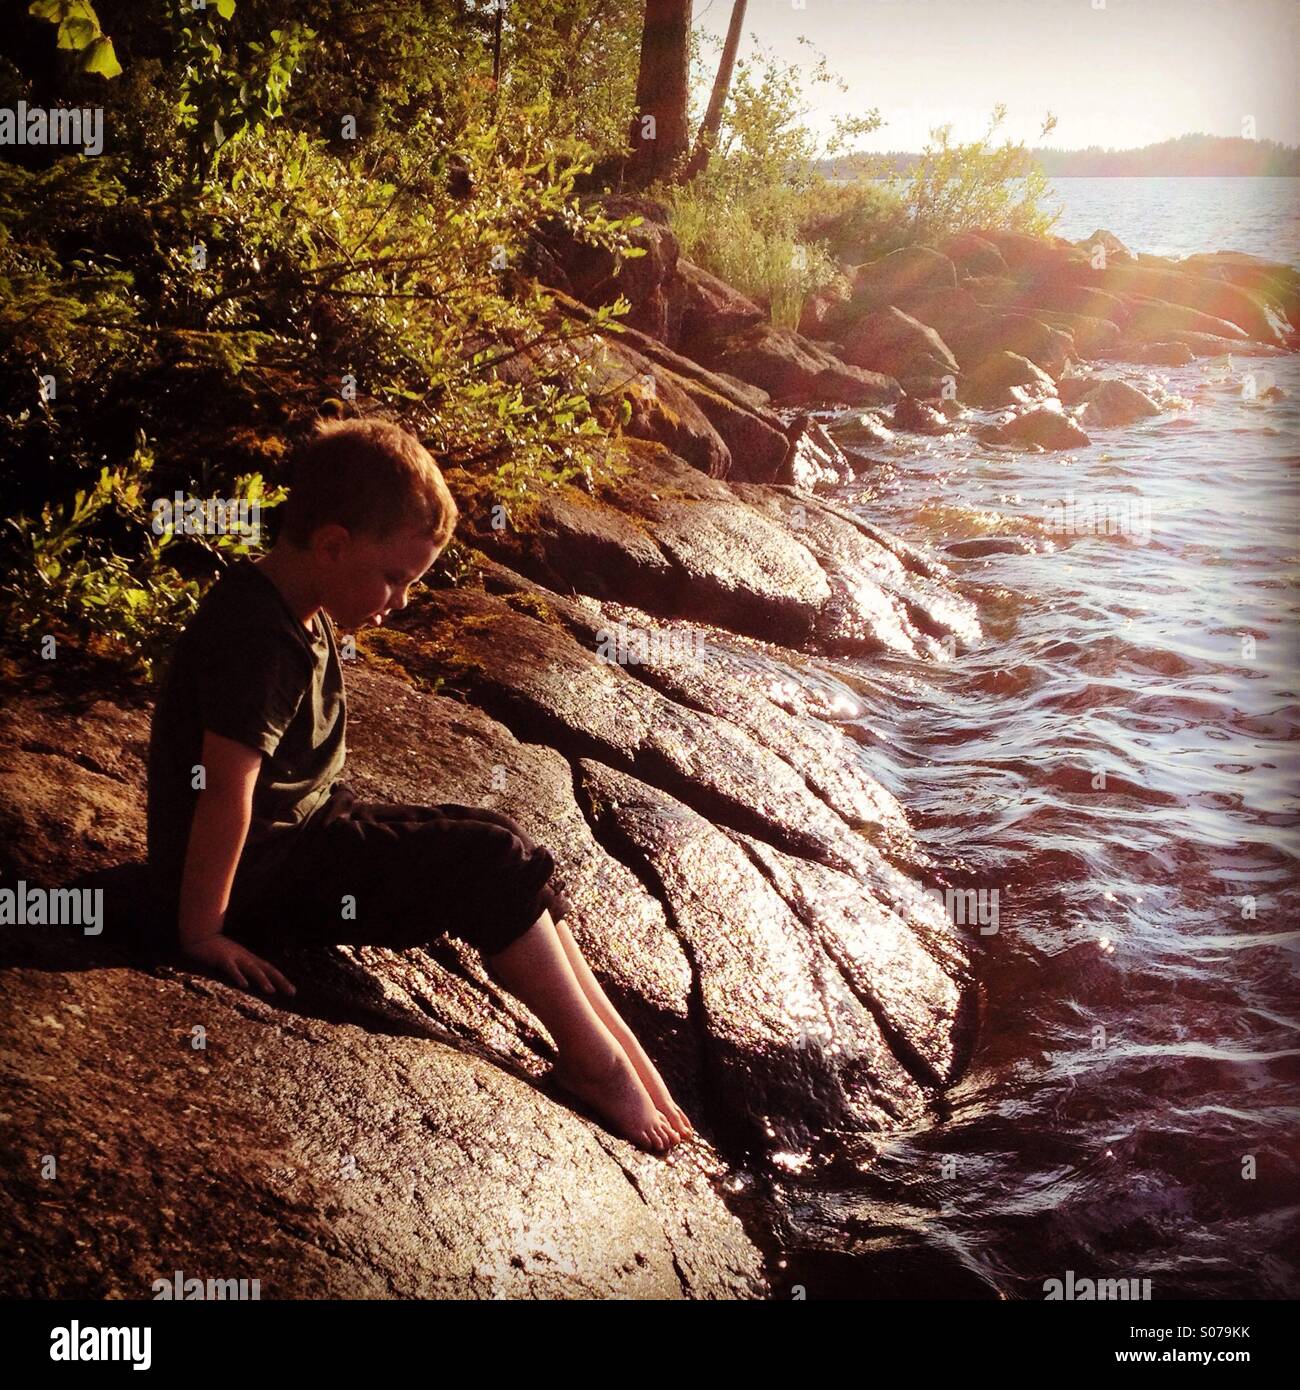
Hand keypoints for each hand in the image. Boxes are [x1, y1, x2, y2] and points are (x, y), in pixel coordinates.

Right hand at [181, 934, 296, 997]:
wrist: (202, 936)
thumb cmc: (218, 951)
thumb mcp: (234, 959)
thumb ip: (243, 969)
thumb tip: (251, 984)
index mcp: (250, 959)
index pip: (270, 970)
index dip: (282, 980)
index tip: (293, 991)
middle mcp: (246, 958)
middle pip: (267, 969)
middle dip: (280, 981)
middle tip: (292, 992)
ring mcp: (235, 957)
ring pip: (252, 969)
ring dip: (262, 980)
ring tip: (271, 990)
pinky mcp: (222, 959)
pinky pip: (232, 968)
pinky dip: (238, 976)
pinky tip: (244, 985)